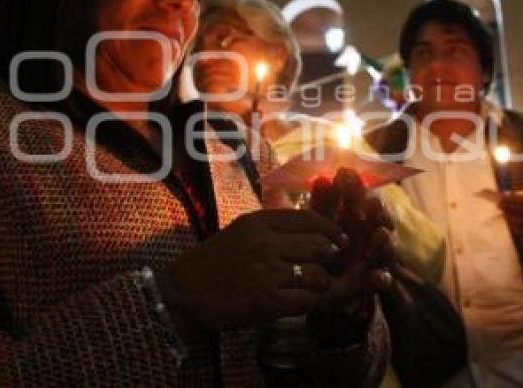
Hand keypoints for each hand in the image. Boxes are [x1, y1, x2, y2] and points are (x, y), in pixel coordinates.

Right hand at [160, 209, 346, 330]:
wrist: (182, 290)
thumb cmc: (216, 260)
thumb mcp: (244, 231)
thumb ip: (275, 227)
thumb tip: (315, 228)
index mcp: (260, 222)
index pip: (310, 219)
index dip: (331, 231)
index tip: (339, 242)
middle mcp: (264, 242)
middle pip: (319, 246)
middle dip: (328, 261)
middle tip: (325, 269)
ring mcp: (265, 271)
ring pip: (317, 275)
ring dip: (318, 285)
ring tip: (308, 289)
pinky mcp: (264, 300)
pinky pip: (305, 301)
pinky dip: (307, 304)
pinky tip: (296, 303)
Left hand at [309, 167, 394, 307]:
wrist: (328, 289)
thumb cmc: (325, 249)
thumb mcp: (322, 225)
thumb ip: (323, 204)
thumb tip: (322, 177)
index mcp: (356, 217)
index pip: (359, 197)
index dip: (354, 187)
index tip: (345, 174)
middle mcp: (369, 236)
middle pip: (378, 221)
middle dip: (375, 211)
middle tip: (372, 202)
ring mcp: (375, 260)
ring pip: (385, 250)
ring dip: (384, 243)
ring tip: (381, 235)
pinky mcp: (375, 285)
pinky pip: (382, 283)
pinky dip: (381, 280)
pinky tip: (378, 277)